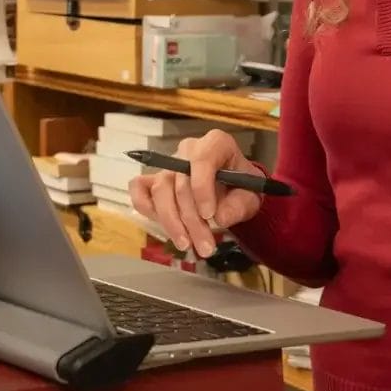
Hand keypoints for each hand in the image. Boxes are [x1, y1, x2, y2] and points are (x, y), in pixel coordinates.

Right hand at [129, 131, 265, 257]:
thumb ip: (239, 205)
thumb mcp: (251, 196)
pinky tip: (163, 227)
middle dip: (191, 219)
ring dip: (172, 222)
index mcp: (215, 144)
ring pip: (160, 191)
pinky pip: (139, 189)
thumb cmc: (242, 188)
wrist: (233, 190)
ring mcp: (168, 164)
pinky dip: (146, 207)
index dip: (202, 188)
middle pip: (180, 183)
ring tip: (187, 245)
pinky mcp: (154, 179)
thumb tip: (220, 217)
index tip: (210, 215)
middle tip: (205, 246)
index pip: (201, 159)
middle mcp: (188, 150)